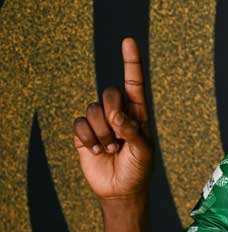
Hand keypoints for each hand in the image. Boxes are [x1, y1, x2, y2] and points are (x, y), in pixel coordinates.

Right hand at [73, 37, 153, 200]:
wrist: (121, 190)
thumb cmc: (139, 169)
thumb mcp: (144, 150)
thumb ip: (133, 130)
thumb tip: (117, 115)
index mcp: (138, 112)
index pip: (134, 82)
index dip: (131, 62)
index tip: (128, 41)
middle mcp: (118, 112)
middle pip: (109, 92)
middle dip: (113, 111)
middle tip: (119, 134)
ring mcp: (100, 122)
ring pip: (93, 110)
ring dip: (102, 132)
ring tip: (111, 149)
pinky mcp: (84, 133)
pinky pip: (80, 123)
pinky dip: (88, 137)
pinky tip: (95, 151)